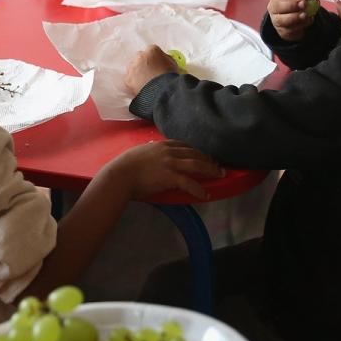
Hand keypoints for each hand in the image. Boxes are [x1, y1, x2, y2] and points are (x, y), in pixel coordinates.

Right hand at [99, 140, 222, 200]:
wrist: (120, 175)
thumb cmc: (124, 166)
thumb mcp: (139, 151)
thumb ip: (149, 149)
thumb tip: (152, 146)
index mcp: (161, 145)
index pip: (184, 145)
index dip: (196, 151)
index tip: (203, 155)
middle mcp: (169, 151)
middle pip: (195, 153)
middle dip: (208, 159)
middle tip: (217, 165)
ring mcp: (171, 163)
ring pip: (197, 165)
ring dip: (211, 169)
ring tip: (220, 175)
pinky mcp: (171, 177)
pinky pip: (190, 183)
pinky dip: (200, 189)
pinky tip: (206, 194)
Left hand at [124, 45, 178, 92]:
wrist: (162, 91)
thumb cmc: (170, 77)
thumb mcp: (173, 64)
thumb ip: (166, 59)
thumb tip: (163, 61)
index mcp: (152, 50)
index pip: (152, 51)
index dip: (155, 59)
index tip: (157, 65)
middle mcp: (140, 56)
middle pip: (140, 58)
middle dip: (144, 64)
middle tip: (151, 74)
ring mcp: (132, 68)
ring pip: (133, 68)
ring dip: (137, 73)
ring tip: (146, 83)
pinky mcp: (127, 79)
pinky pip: (129, 80)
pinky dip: (134, 84)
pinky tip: (141, 88)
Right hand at [267, 0, 315, 41]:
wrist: (294, 19)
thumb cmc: (296, 4)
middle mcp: (273, 8)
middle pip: (278, 6)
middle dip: (292, 5)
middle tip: (304, 4)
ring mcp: (276, 21)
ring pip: (282, 20)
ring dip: (294, 17)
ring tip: (305, 15)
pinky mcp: (282, 31)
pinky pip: (289, 30)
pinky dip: (300, 26)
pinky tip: (308, 21)